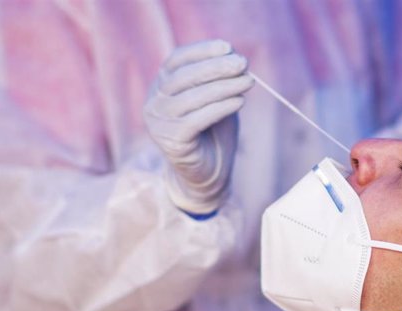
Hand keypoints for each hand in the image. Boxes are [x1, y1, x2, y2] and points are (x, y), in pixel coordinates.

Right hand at [144, 39, 253, 214]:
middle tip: (243, 63)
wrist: (209, 173)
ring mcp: (158, 123)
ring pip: (191, 98)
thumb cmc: (214, 133)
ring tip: (248, 82)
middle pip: (183, 77)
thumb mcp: (217, 99)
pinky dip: (220, 108)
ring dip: (223, 87)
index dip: (201, 51)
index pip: (176, 60)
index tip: (227, 46)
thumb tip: (235, 57)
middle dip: (216, 67)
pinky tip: (239, 102)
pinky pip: (196, 120)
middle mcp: (154, 103)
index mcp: (161, 87)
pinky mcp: (170, 142)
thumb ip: (220, 79)